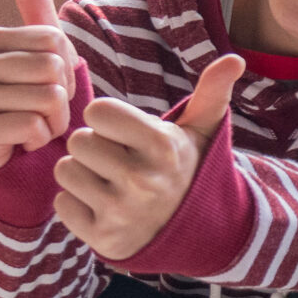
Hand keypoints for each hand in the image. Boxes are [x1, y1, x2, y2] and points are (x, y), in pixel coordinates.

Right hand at [0, 0, 81, 171]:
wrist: (23, 151)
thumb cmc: (37, 95)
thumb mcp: (46, 48)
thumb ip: (35, 5)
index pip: (53, 40)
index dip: (66, 66)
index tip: (50, 80)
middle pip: (50, 68)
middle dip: (62, 94)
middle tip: (45, 107)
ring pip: (44, 98)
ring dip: (54, 119)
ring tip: (36, 123)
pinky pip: (31, 126)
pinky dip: (40, 138)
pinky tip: (24, 141)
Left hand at [52, 54, 244, 261]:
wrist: (194, 232)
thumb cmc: (185, 170)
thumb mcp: (200, 132)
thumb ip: (211, 92)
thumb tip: (236, 59)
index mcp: (162, 146)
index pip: (97, 111)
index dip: (107, 119)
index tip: (124, 134)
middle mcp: (142, 180)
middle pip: (78, 140)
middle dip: (94, 148)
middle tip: (118, 161)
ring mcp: (121, 212)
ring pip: (66, 171)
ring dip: (82, 175)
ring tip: (110, 183)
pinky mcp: (102, 238)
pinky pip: (62, 204)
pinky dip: (77, 206)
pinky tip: (102, 207)